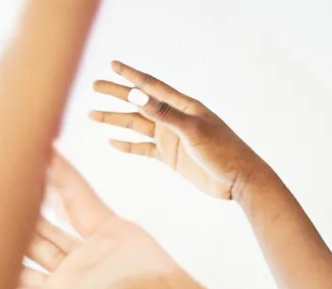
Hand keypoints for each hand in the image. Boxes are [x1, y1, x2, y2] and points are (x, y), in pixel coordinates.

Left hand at [17, 153, 177, 288]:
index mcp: (56, 288)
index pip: (16, 267)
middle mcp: (65, 268)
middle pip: (28, 238)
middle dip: (6, 214)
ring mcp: (84, 246)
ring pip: (49, 215)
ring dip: (30, 191)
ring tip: (8, 163)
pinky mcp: (105, 227)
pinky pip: (78, 198)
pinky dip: (64, 177)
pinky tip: (48, 155)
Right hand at [90, 62, 264, 200]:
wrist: (239, 180)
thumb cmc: (223, 151)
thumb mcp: (193, 130)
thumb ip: (164, 114)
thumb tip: (137, 95)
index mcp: (183, 106)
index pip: (152, 86)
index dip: (132, 76)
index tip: (113, 65)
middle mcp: (174, 119)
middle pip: (139, 103)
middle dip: (117, 94)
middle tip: (94, 86)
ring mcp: (172, 139)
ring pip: (138, 126)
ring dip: (116, 120)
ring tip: (92, 114)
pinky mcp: (172, 158)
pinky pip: (145, 149)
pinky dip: (129, 146)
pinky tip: (112, 141)